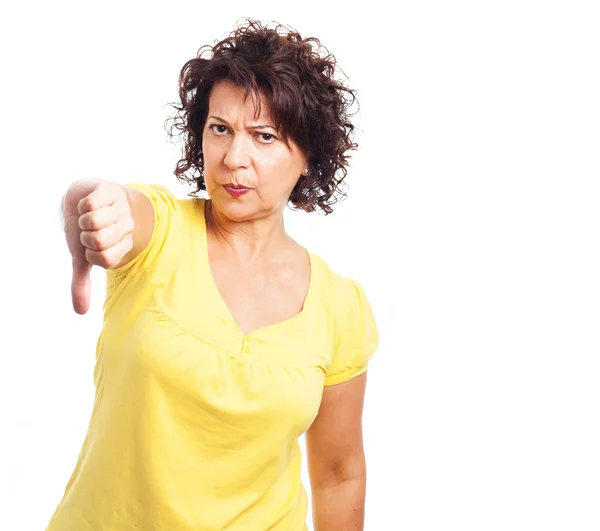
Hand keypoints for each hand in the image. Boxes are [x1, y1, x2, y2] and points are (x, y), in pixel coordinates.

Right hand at [63, 180, 133, 314]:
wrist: (83, 197)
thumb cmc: (85, 230)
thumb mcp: (83, 256)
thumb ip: (82, 282)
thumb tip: (80, 311)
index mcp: (125, 244)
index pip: (106, 260)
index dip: (91, 255)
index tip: (91, 247)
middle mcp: (128, 226)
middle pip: (99, 241)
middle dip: (85, 237)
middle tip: (88, 230)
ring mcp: (122, 207)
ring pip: (95, 222)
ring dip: (83, 220)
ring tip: (88, 216)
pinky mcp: (111, 189)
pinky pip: (92, 204)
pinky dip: (82, 206)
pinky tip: (89, 204)